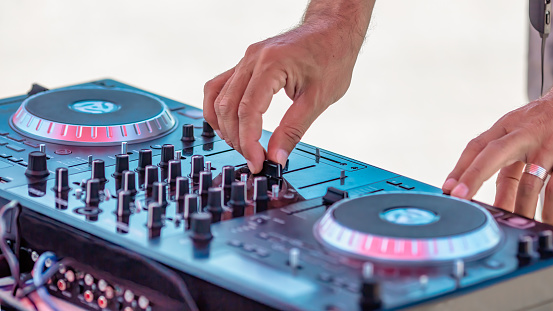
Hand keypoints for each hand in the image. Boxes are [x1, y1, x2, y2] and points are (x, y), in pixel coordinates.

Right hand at [203, 20, 365, 172]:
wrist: (332, 29)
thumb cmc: (332, 57)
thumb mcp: (319, 99)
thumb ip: (294, 129)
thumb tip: (276, 157)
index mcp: (272, 64)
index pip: (248, 110)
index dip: (249, 142)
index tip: (258, 162)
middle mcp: (252, 59)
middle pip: (228, 107)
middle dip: (237, 139)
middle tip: (254, 159)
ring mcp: (246, 59)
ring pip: (218, 97)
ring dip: (225, 127)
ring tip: (242, 146)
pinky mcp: (245, 63)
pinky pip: (219, 87)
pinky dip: (219, 109)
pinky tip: (228, 126)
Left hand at [442, 93, 552, 223]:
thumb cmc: (537, 124)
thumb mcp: (513, 134)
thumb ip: (496, 158)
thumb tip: (467, 188)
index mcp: (505, 130)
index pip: (477, 147)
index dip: (460, 167)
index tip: (447, 188)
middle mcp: (523, 136)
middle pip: (495, 154)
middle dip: (475, 176)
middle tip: (461, 197)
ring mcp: (545, 149)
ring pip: (530, 182)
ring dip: (520, 207)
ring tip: (509, 223)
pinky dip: (548, 207)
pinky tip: (544, 219)